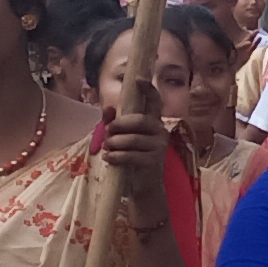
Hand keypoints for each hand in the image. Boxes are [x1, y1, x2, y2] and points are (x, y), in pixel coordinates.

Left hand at [99, 90, 169, 206]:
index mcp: (153, 122)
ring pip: (132, 139)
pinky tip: (109, 159)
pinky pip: (130, 155)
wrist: (144, 186)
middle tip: (108, 132)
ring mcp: (158, 147)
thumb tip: (107, 108)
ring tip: (108, 148)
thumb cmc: (133, 158)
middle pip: (138, 120)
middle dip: (118, 125)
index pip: (155, 102)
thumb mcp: (122, 138)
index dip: (149, 90)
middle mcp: (160, 131)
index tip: (139, 80)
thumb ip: (114, 123)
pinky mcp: (153, 162)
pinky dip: (115, 157)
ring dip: (114, 144)